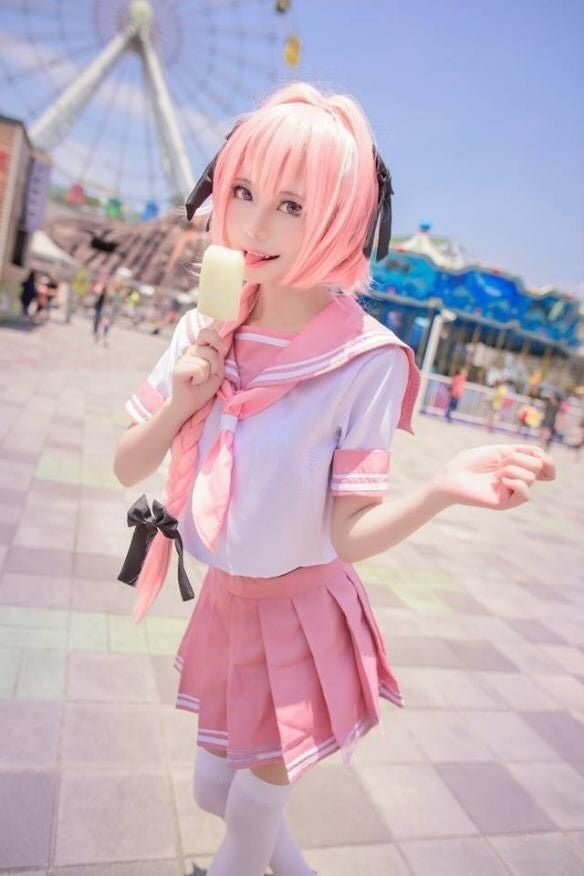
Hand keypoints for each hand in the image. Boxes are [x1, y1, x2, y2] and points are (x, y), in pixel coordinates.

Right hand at [170, 327, 225, 417]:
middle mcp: (189, 351)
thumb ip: (218, 356)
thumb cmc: (204, 386)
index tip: (222, 348)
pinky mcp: (177, 369)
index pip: (206, 332)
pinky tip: (193, 382)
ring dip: (208, 374)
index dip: (216, 338)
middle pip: (211, 351)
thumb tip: (218, 346)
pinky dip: (200, 378)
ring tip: (199, 380)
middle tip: (208, 376)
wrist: (190, 403)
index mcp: (199, 349)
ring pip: (205, 362)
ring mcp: (182, 359)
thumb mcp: (217, 371)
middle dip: (216, 366)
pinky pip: (198, 369)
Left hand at [431, 443, 555, 510]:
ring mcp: (512, 492)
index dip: (545, 457)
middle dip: (519, 458)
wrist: (450, 477)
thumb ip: (524, 453)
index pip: (544, 463)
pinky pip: (526, 493)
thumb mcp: (500, 451)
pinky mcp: (505, 503)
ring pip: (531, 476)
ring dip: (511, 468)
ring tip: (495, 473)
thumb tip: (546, 463)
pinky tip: (501, 480)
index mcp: (517, 466)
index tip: (535, 453)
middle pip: (538, 465)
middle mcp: (517, 480)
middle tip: (499, 462)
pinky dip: (516, 482)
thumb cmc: (470, 462)